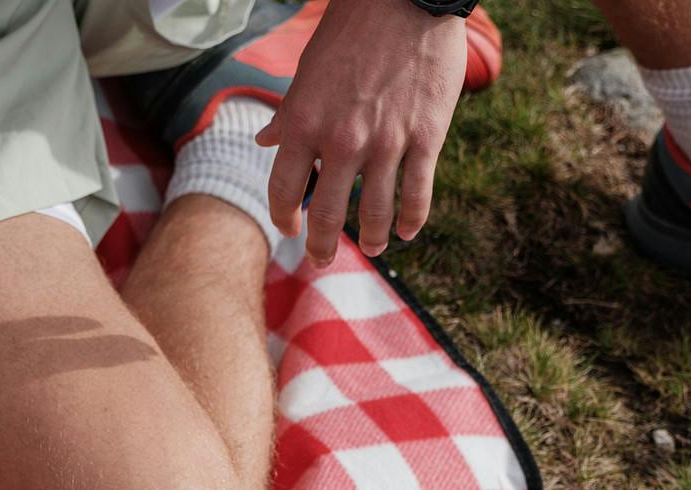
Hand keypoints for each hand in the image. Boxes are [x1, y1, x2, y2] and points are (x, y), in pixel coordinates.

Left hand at [257, 0, 464, 263]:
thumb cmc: (351, 29)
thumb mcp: (308, 71)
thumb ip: (288, 114)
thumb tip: (265, 141)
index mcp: (304, 123)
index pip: (283, 191)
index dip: (284, 219)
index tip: (290, 230)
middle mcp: (341, 141)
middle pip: (328, 216)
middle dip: (323, 246)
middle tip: (323, 259)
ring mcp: (386, 143)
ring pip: (376, 214)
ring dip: (373, 239)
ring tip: (374, 247)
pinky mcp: (426, 138)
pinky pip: (417, 195)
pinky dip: (412, 221)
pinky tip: (407, 232)